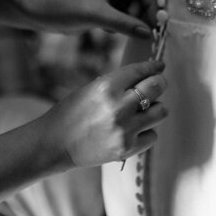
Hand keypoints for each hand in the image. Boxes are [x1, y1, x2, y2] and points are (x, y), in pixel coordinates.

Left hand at [34, 0, 158, 39]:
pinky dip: (121, 24)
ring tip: (112, 28)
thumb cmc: (65, 7)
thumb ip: (124, 23)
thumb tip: (149, 33)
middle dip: (141, 15)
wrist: (43, 12)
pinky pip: (127, 15)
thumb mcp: (96, 16)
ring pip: (136, 8)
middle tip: (141, 33)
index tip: (156, 27)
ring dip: (130, 21)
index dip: (152, 7)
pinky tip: (105, 28)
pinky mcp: (110, 3)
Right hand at [38, 58, 167, 169]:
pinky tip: (133, 130)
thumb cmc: (70, 113)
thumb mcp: (91, 89)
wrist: (55, 144)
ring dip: (154, 108)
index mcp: (107, 87)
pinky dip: (146, 131)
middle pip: (157, 87)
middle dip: (159, 83)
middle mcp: (119, 107)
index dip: (153, 67)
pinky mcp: (127, 149)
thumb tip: (145, 77)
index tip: (159, 66)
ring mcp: (125, 130)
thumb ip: (118, 83)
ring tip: (141, 111)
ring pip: (161, 112)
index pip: (140, 71)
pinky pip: (152, 135)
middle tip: (156, 85)